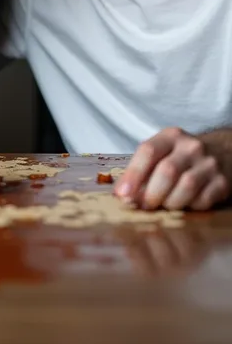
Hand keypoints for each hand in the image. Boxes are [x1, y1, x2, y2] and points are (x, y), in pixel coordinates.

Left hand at [114, 127, 229, 210]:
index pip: (148, 151)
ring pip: (186, 187)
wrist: (222, 153)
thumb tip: (121, 195)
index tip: (122, 195)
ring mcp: (209, 164)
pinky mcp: (222, 182)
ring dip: (170, 202)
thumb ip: (142, 170)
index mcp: (171, 136)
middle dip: (151, 194)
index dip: (133, 174)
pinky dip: (190, 207)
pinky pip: (203, 201)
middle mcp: (191, 146)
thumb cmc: (180, 157)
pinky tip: (186, 204)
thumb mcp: (162, 153)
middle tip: (143, 206)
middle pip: (167, 171)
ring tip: (165, 205)